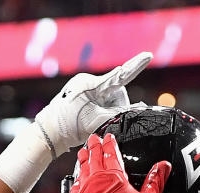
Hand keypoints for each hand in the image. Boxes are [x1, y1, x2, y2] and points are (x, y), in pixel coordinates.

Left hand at [34, 52, 151, 158]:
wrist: (51, 130)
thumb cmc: (72, 126)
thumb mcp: (100, 121)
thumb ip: (121, 113)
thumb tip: (142, 108)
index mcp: (92, 86)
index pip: (120, 75)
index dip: (136, 65)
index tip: (148, 55)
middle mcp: (89, 81)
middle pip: (117, 92)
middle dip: (117, 106)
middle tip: (103, 119)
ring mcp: (85, 85)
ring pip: (111, 97)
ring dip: (110, 108)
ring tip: (94, 119)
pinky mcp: (83, 91)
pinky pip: (102, 98)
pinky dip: (103, 108)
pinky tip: (93, 115)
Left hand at [70, 133, 170, 192]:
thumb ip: (155, 181)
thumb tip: (163, 166)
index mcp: (115, 176)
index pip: (111, 153)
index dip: (110, 143)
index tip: (109, 137)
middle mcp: (97, 179)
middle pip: (94, 157)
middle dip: (95, 146)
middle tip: (94, 138)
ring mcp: (85, 190)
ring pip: (83, 168)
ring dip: (84, 158)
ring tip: (84, 151)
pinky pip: (74, 184)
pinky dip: (76, 177)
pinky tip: (77, 176)